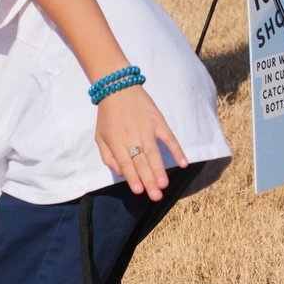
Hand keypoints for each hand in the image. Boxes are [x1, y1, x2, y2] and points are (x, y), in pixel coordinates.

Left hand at [94, 86, 187, 201]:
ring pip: (154, 153)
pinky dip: (177, 150)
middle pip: (141, 162)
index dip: (133, 178)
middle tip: (156, 196)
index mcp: (116, 141)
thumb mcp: (100, 136)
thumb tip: (119, 172)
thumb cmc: (107, 115)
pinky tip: (183, 163)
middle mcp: (132, 136)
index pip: (126, 163)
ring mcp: (147, 129)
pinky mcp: (158, 121)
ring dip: (160, 169)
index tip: (139, 191)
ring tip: (164, 184)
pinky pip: (169, 138)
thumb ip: (107, 156)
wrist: (118, 88)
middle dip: (148, 180)